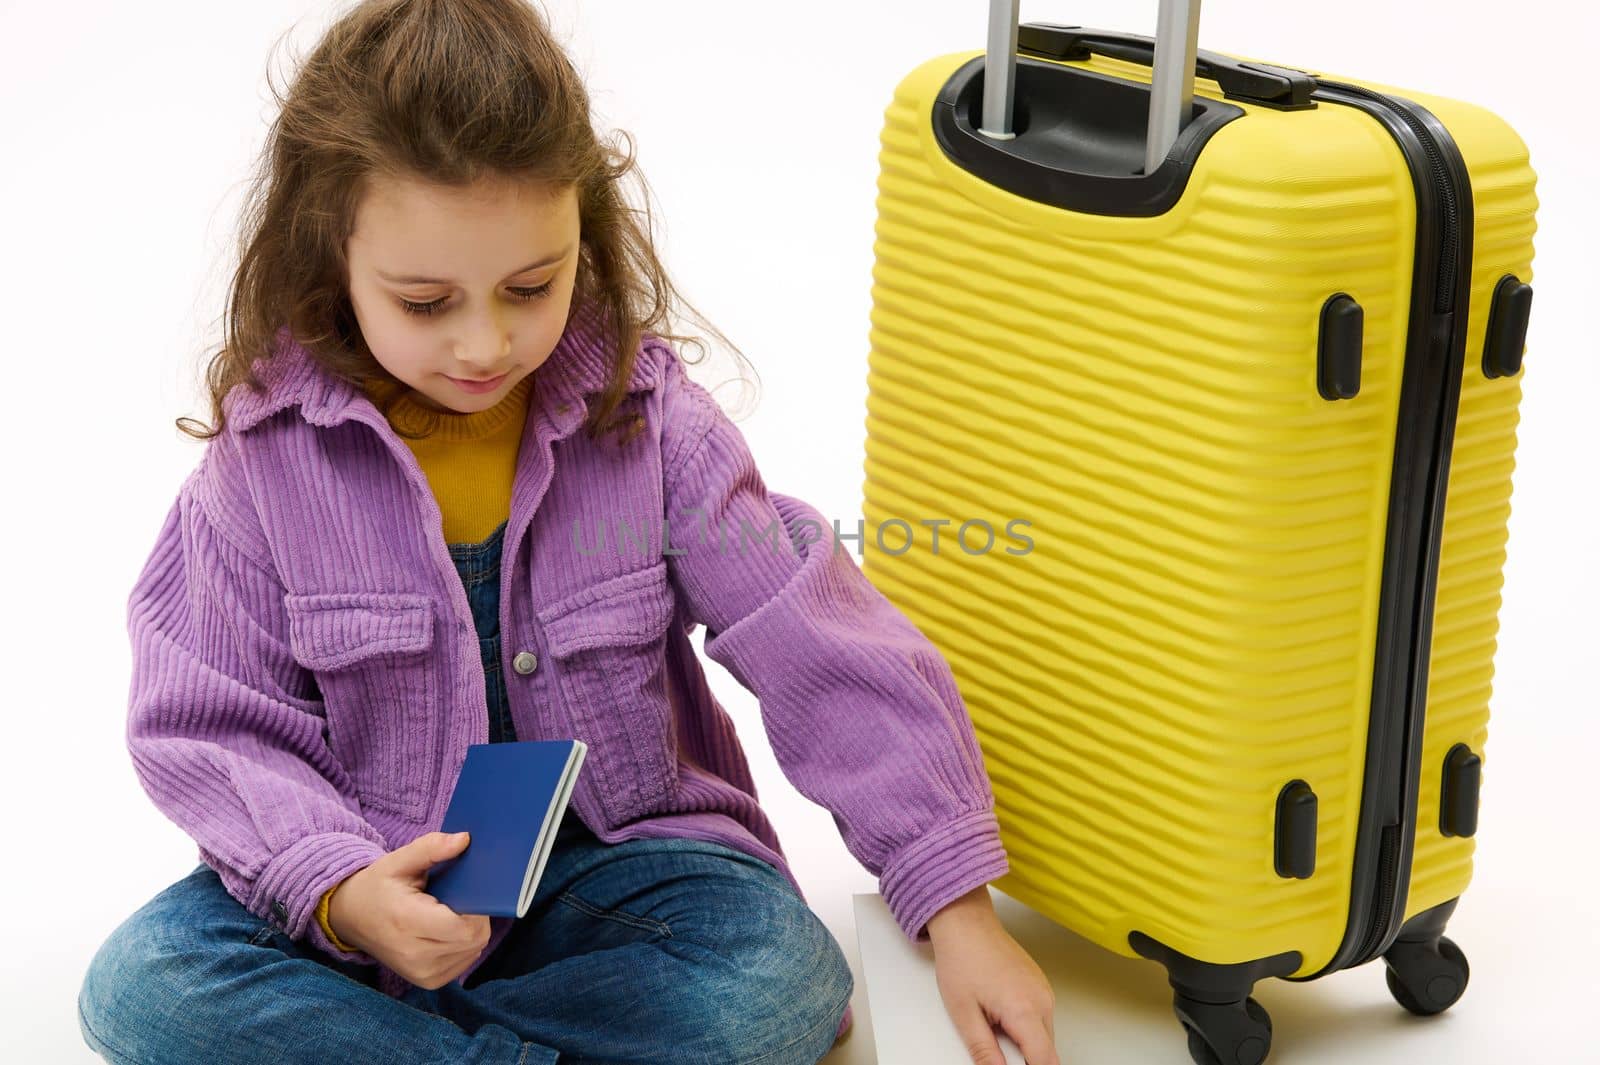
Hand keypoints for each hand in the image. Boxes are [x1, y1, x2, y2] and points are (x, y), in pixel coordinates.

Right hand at [326, 830, 491, 988]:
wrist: (350, 917)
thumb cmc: (377, 886)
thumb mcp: (399, 860)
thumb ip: (432, 848)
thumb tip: (464, 839)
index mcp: (407, 922)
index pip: (463, 926)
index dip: (476, 907)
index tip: (469, 890)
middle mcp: (415, 955)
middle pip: (473, 938)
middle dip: (476, 916)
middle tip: (460, 898)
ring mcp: (422, 973)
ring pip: (473, 950)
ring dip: (472, 930)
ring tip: (449, 913)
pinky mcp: (428, 981)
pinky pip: (465, 961)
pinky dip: (465, 944)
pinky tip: (448, 930)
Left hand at [927, 887, 1059, 1064]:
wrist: (966, 923)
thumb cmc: (962, 958)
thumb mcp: (964, 1014)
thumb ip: (984, 1051)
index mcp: (1024, 1010)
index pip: (1045, 1062)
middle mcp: (1042, 1000)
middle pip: (1046, 1051)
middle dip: (1024, 1058)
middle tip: (994, 1044)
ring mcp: (1044, 990)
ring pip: (1044, 1035)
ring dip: (1024, 1041)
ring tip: (992, 1022)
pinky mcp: (1040, 985)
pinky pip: (1040, 1017)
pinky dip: (1024, 1025)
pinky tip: (999, 1010)